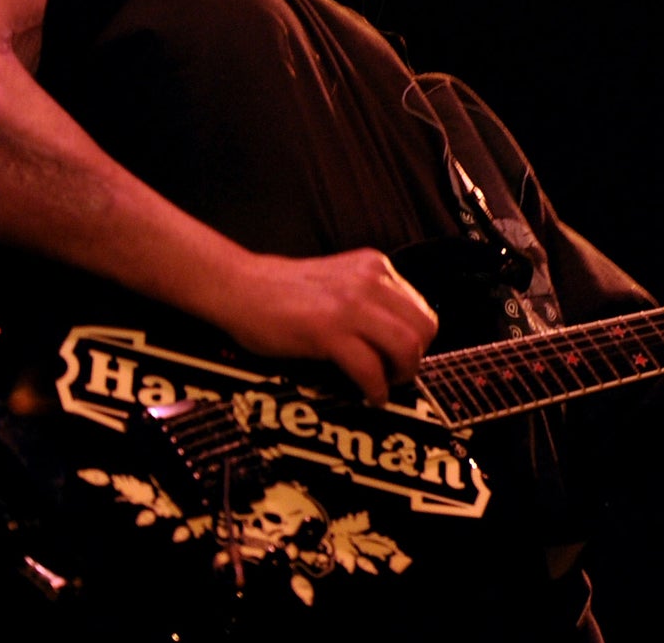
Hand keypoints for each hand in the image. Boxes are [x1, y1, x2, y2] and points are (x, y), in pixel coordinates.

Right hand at [214, 248, 438, 403]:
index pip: (421, 310)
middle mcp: (370, 280)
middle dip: (415, 359)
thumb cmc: (283, 291)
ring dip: (401, 375)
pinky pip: (370, 367)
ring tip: (384, 386)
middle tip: (396, 375)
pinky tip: (368, 395)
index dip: (417, 341)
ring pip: (407, 346)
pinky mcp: (329, 330)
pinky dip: (375, 389)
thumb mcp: (340, 280)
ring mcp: (351, 304)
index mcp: (375, 266)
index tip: (400, 358)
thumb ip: (369, 298)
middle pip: (424, 328)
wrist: (239, 287)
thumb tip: (395, 337)